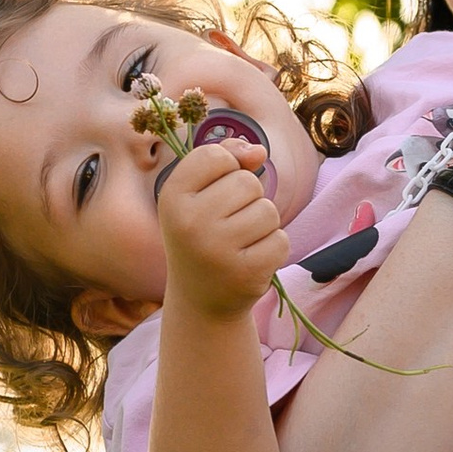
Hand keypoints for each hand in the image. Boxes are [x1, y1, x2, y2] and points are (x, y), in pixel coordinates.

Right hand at [158, 139, 291, 320]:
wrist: (200, 299)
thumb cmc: (203, 235)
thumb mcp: (200, 194)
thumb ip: (227, 160)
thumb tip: (259, 152)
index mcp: (172, 197)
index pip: (215, 156)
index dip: (227, 168)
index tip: (216, 190)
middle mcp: (189, 222)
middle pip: (247, 181)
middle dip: (248, 198)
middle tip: (228, 224)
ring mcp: (216, 250)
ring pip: (268, 210)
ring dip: (263, 224)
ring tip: (240, 242)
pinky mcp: (245, 273)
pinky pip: (281, 240)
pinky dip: (273, 247)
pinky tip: (251, 260)